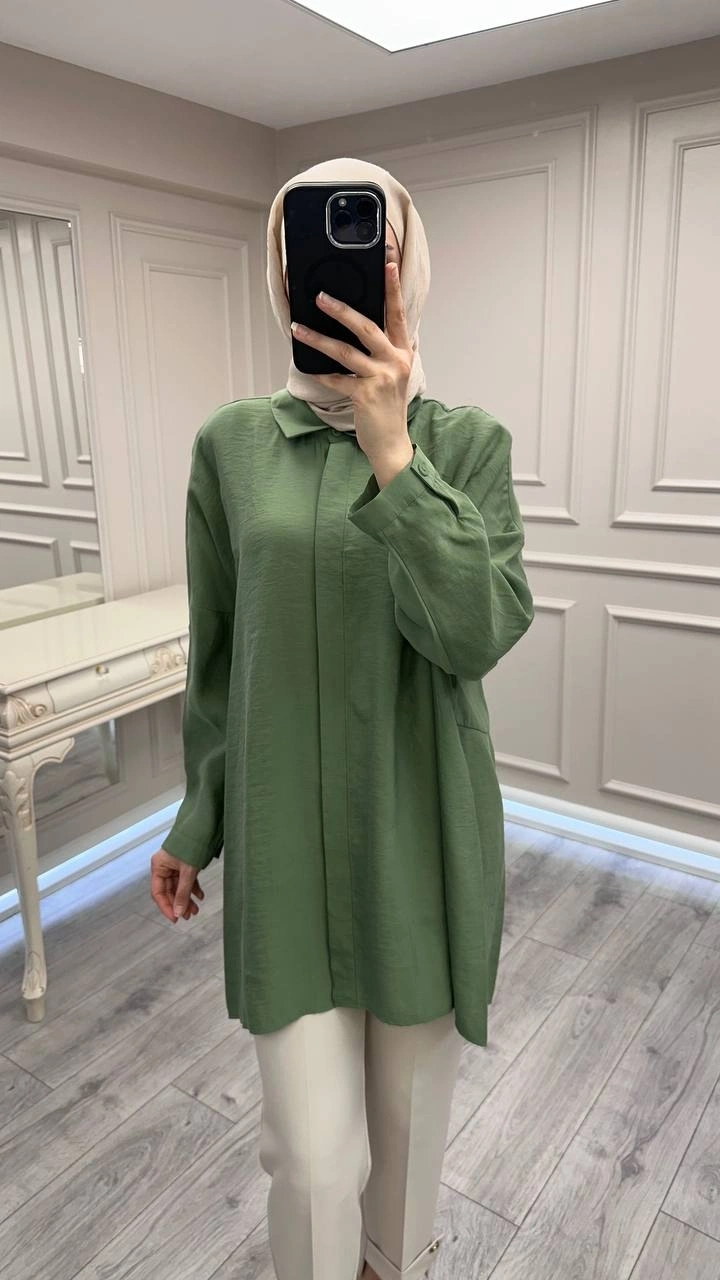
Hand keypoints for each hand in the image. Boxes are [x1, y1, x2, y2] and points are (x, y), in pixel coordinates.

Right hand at [150, 846, 205, 922]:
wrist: (203, 827)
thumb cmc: (191, 844)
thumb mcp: (187, 872)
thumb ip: (183, 893)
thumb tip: (178, 912)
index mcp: (158, 866)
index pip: (158, 893)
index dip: (166, 907)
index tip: (175, 919)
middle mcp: (164, 867)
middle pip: (169, 891)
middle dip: (178, 904)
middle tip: (188, 916)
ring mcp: (174, 865)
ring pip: (179, 887)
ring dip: (187, 899)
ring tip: (196, 910)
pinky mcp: (184, 864)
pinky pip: (187, 880)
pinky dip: (193, 889)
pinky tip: (200, 897)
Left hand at [290, 262, 413, 470]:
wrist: (391, 443)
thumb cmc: (387, 407)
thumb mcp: (391, 374)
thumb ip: (380, 351)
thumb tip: (354, 328)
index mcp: (403, 352)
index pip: (398, 314)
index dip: (392, 288)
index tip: (387, 265)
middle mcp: (396, 361)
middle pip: (367, 327)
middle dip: (342, 309)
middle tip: (321, 296)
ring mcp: (382, 378)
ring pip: (345, 351)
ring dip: (318, 339)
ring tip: (298, 328)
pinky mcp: (366, 395)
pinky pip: (337, 379)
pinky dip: (322, 374)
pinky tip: (310, 369)